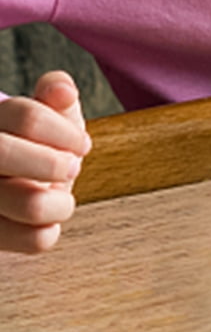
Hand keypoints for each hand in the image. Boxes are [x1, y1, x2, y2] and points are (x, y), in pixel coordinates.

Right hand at [0, 71, 89, 254]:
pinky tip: (46, 223)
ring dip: (61, 203)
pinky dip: (50, 232)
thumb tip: (62, 90)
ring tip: (62, 200)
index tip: (82, 145)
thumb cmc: (38, 148)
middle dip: (52, 163)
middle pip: (4, 153)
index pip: (26, 116)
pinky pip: (35, 241)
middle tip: (72, 168)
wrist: (16, 189)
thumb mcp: (50, 116)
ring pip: (29, 204)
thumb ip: (56, 94)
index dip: (65, 132)